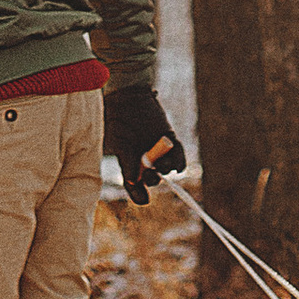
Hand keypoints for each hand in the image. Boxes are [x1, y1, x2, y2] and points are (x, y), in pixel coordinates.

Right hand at [105, 85, 184, 204]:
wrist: (129, 98)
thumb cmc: (119, 121)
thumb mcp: (119, 143)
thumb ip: (127, 161)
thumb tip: (134, 181)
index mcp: (130, 164)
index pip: (135, 185)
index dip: (139, 194)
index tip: (145, 200)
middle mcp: (145, 160)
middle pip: (152, 178)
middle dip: (153, 180)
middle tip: (151, 175)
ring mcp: (158, 151)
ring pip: (166, 168)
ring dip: (165, 170)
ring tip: (161, 165)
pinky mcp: (170, 141)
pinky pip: (178, 155)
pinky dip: (180, 161)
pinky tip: (177, 165)